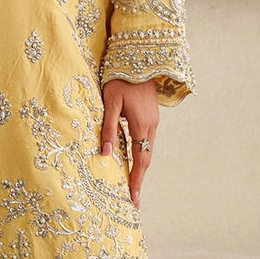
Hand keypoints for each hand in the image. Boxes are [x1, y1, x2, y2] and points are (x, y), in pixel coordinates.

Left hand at [100, 77, 158, 206]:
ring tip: (131, 184)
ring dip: (140, 168)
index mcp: (142, 125)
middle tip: (133, 200)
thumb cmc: (120, 79)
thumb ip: (109, 129)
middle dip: (139, 180)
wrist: (138, 58)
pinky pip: (146, 141)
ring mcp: (153, 121)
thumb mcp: (110, 103)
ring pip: (147, 150)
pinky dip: (139, 154)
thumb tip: (106, 155)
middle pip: (145, 159)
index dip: (136, 181)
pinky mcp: (150, 116)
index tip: (133, 199)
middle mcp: (152, 126)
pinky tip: (131, 160)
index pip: (140, 161)